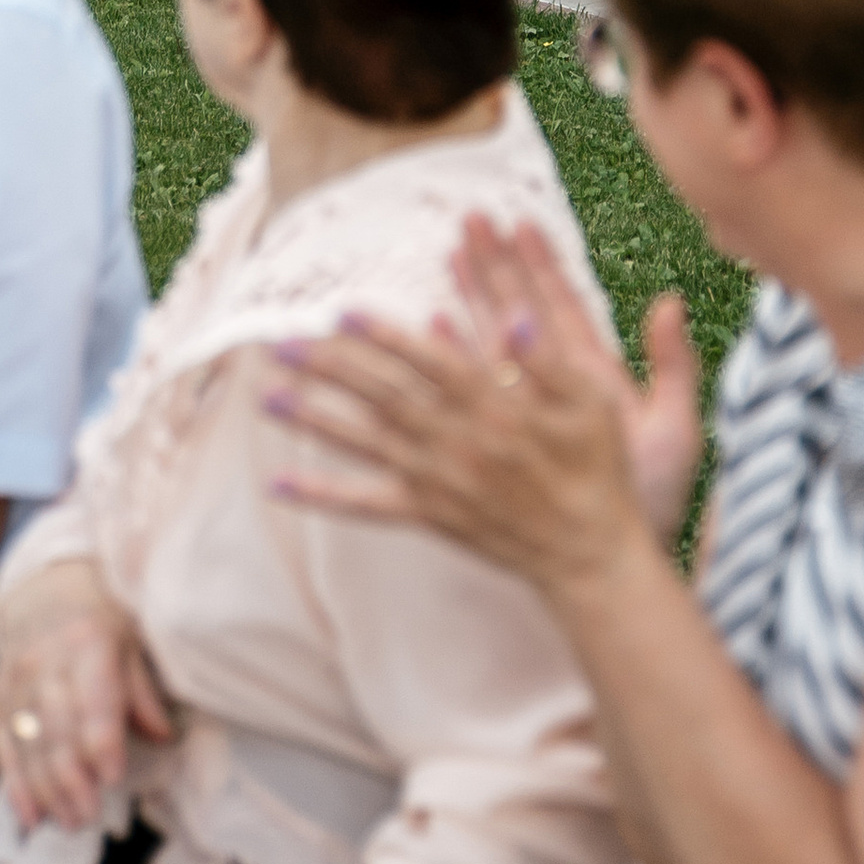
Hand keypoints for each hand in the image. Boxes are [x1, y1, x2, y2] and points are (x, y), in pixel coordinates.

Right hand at [0, 559, 175, 829]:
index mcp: (87, 642)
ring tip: (67, 822)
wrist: (46, 588)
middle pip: (55, 729)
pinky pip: (1, 744)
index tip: (114, 778)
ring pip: (27, 743)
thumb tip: (161, 737)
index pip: (92, 699)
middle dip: (72, 779)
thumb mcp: (131, 639)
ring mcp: (15, 679)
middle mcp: (45, 661)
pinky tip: (29, 815)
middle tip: (89, 817)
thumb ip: (142, 691)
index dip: (101, 741)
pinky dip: (14, 783)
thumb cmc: (101, 618)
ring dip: (46, 790)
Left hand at [263, 224, 671, 600]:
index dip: (385, 336)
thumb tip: (516, 317)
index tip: (343, 311)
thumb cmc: (595, 468)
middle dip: (330, 368)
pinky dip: (323, 494)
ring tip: (267, 396)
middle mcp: (456, 442)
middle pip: (382, 397)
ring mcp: (438, 481)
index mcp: (495, 407)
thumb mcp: (592, 401)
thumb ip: (549, 359)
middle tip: (281, 343)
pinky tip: (281, 483)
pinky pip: (367, 505)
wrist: (587, 551)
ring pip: (365, 443)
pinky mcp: (430, 514)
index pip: (429, 363)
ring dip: (313, 419)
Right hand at [445, 221, 702, 544]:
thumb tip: (672, 301)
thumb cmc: (654, 498)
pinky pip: (472, 393)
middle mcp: (555, 387)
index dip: (541, 265)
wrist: (626, 558)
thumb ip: (674, 364)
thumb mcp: (675, 427)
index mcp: (591, 377)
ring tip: (447, 257)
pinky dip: (452, 359)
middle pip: (519, 313)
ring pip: (491, 344)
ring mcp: (527, 410)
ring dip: (470, 300)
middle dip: (497, 265)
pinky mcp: (509, 438)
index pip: (560, 307)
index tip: (520, 223)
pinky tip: (431, 329)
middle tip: (471, 220)